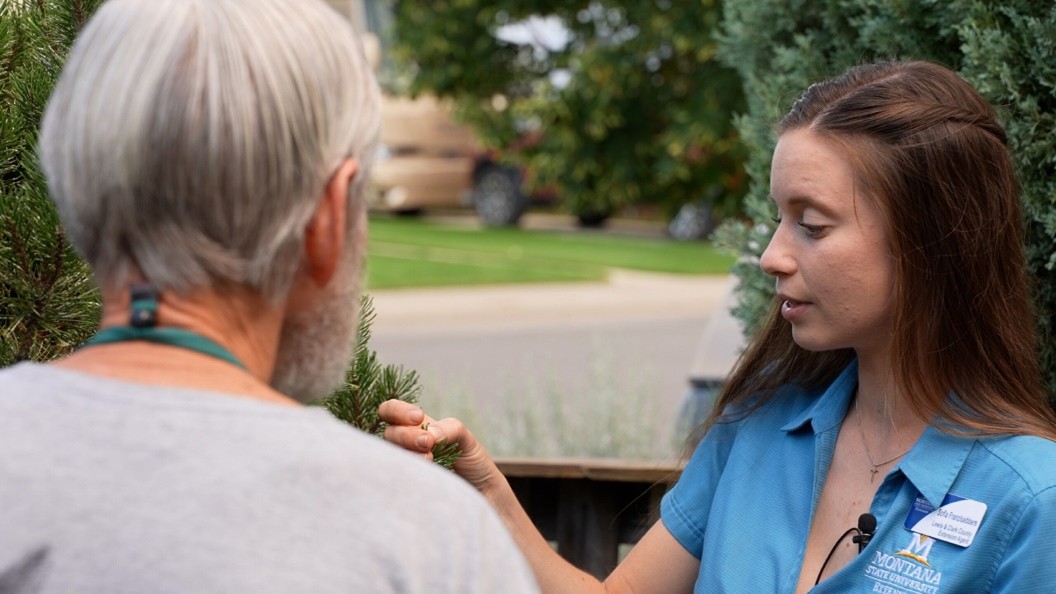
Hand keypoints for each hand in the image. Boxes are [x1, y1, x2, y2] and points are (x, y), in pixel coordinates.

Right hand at [378, 399, 500, 493]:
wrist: (481, 489)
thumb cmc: (470, 459)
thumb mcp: (464, 437)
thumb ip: (448, 429)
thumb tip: (429, 434)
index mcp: (414, 427)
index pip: (389, 411)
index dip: (397, 411)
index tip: (418, 417)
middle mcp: (404, 445)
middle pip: (389, 434)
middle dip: (407, 435)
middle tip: (428, 443)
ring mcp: (404, 465)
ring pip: (391, 455)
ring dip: (409, 454)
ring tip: (430, 459)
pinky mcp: (406, 486)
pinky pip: (396, 477)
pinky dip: (409, 471)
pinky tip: (424, 473)